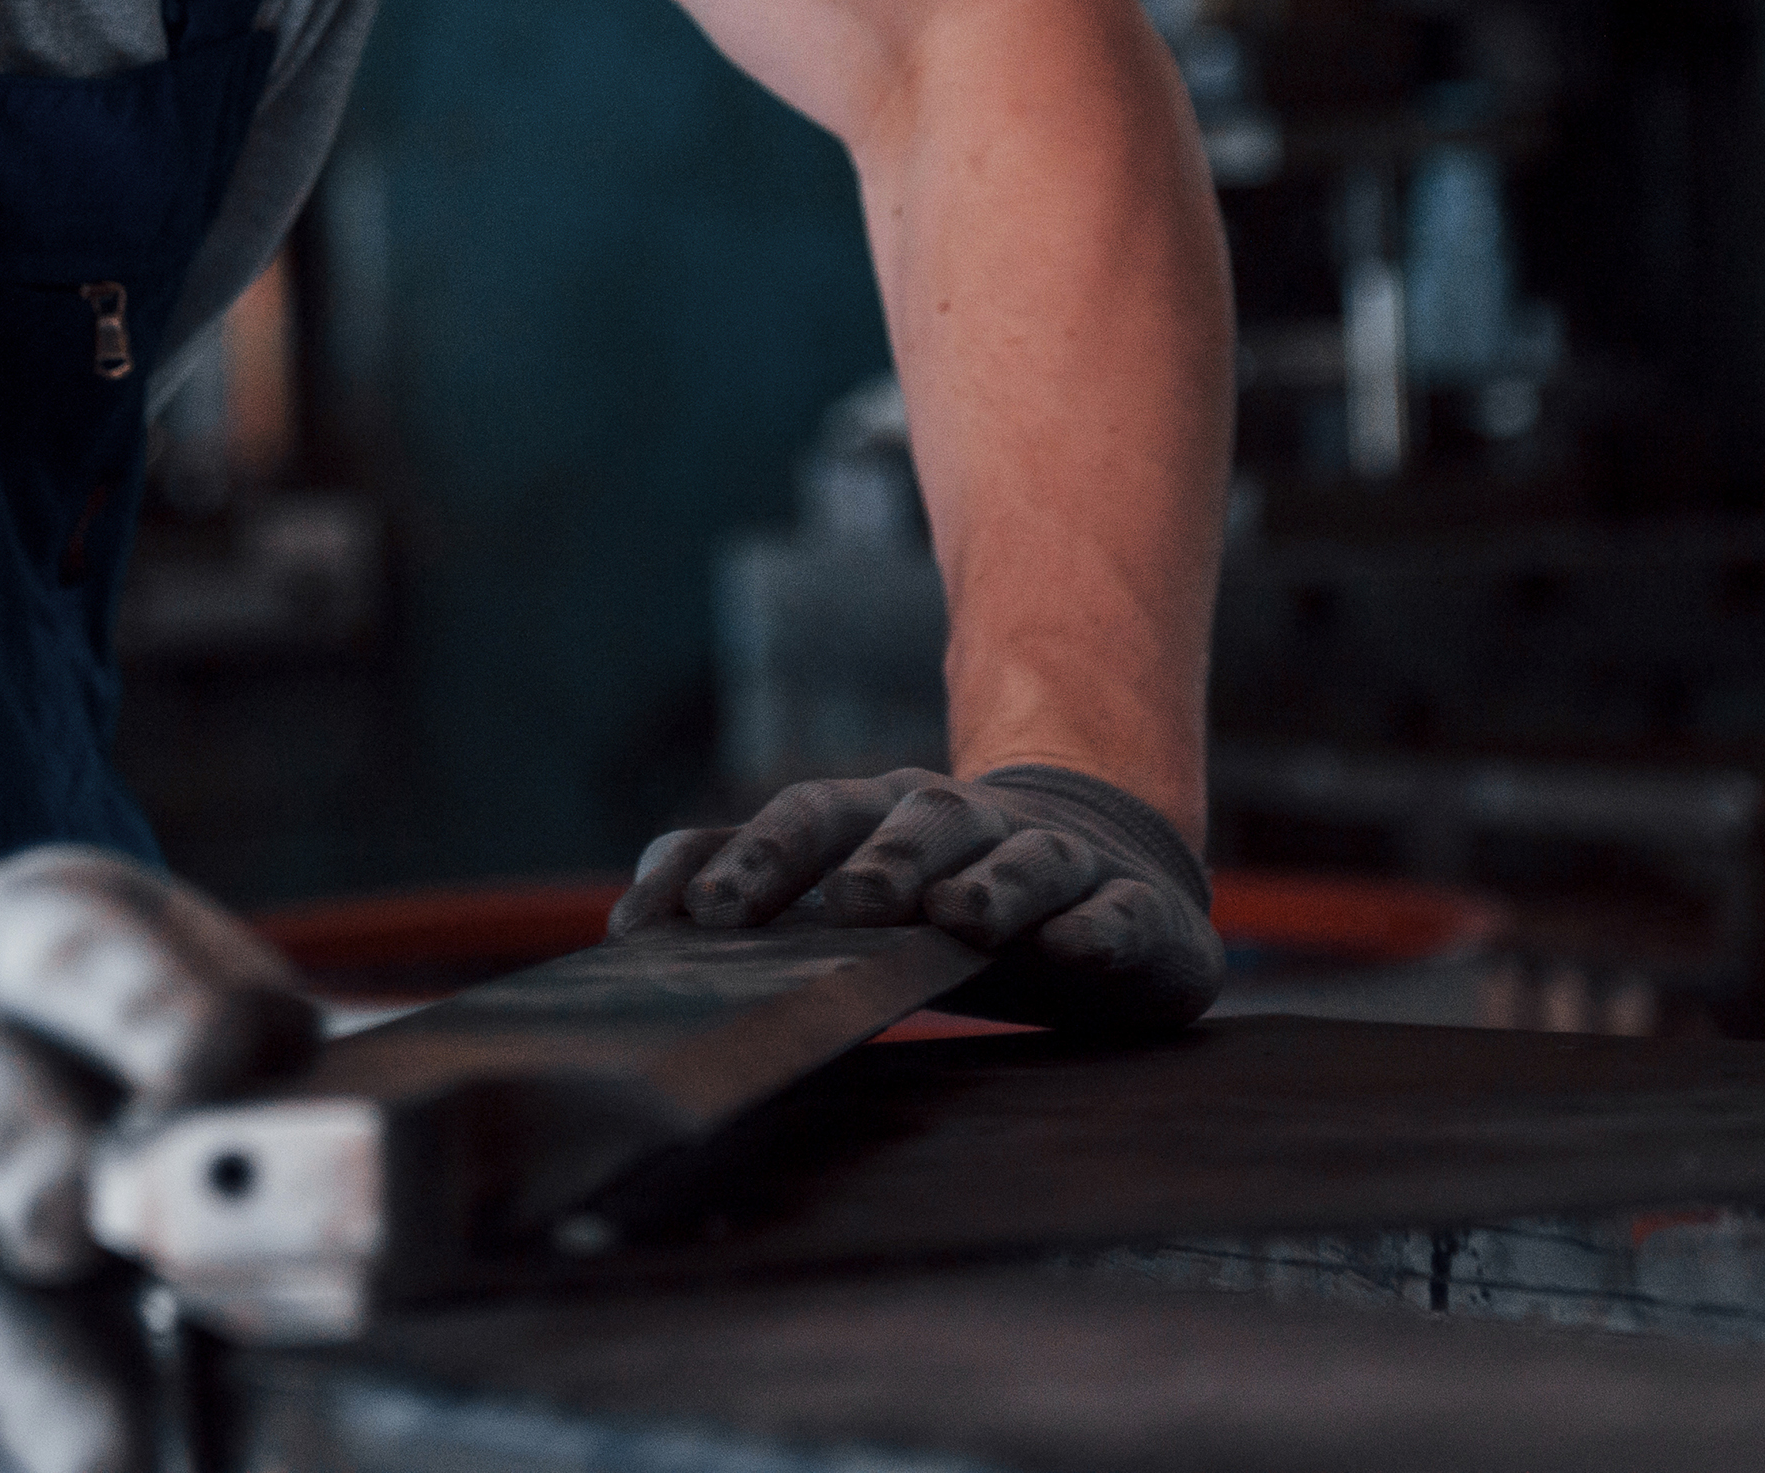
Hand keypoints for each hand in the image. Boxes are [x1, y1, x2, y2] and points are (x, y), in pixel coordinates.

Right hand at [0, 849, 314, 1472]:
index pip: (84, 956)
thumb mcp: (145, 971)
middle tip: (91, 1248)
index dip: (149, 1007)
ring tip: (114, 1464)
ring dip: (13, 1385)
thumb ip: (249, 1038)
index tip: (213, 1067)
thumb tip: (370, 1117)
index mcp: (24, 941)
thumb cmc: (59, 1030)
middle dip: (28, 1171)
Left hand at [612, 763, 1221, 1036]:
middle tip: (848, 903)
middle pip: (917, 817)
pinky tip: (1077, 947)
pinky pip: (1119, 911)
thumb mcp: (848, 898)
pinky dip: (1098, 926)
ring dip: (989, 883)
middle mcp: (966, 826)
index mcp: (883, 819)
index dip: (749, 859)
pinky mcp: (1133, 909)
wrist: (1104, 874)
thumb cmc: (942, 901)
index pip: (808, 818)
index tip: (691, 918)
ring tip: (960, 919)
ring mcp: (1055, 861)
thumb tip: (631, 921)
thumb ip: (751, 892)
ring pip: (1022, 855)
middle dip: (880, 856)